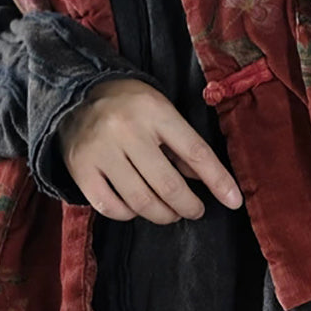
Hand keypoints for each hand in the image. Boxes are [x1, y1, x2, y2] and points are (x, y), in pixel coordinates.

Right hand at [56, 78, 243, 223]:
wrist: (76, 95)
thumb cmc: (129, 105)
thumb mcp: (161, 111)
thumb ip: (183, 145)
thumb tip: (210, 181)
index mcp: (154, 110)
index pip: (195, 151)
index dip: (218, 180)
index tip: (234, 200)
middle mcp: (127, 130)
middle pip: (168, 184)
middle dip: (189, 205)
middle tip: (195, 210)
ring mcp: (101, 151)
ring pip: (141, 201)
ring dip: (163, 215)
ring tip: (171, 213)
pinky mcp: (80, 169)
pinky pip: (111, 207)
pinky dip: (129, 215)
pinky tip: (137, 208)